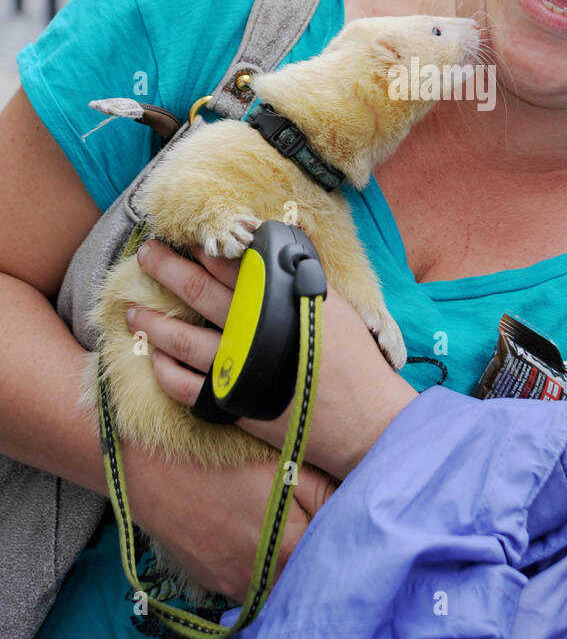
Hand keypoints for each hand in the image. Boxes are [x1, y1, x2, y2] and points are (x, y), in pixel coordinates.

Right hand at [124, 436, 337, 603]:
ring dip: (289, 563)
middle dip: (321, 554)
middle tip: (322, 522)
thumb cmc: (217, 455)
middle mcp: (262, 580)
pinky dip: (260, 565)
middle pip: (307, 575)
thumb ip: (328, 489)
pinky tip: (255, 533)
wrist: (146, 466)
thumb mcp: (282, 461)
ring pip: (279, 583)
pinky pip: (250, 583)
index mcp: (287, 548)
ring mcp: (233, 586)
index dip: (348, 540)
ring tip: (287, 526)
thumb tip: (367, 504)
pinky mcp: (212, 584)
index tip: (354, 523)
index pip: (336, 558)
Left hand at [131, 237, 418, 479]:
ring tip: (131, 310)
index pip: (229, 264)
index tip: (183, 236)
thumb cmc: (354, 357)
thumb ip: (305, 261)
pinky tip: (154, 359)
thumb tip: (291, 219)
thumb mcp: (336, 301)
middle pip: (196, 292)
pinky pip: (183, 387)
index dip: (203, 248)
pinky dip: (164, 371)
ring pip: (179, 340)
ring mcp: (235, 369)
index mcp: (275, 302)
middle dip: (166, 269)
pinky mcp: (230, 404)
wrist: (363, 419)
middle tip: (145, 254)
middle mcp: (250, 331)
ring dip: (152, 321)